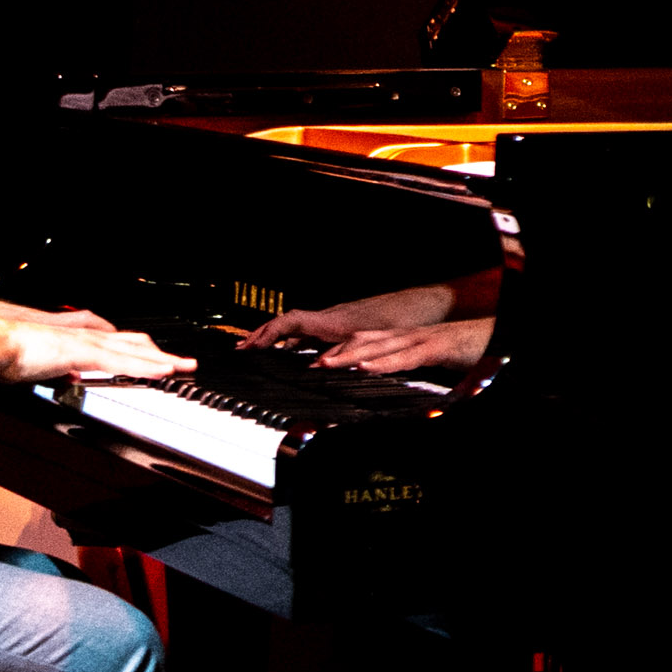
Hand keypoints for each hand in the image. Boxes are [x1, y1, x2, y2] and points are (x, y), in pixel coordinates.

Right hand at [6, 317, 186, 384]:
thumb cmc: (10, 353)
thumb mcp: (42, 366)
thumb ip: (60, 370)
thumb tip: (71, 376)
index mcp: (78, 340)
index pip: (119, 346)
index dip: (141, 353)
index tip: (159, 361)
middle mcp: (87, 337)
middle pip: (135, 345)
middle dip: (161, 354)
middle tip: (184, 364)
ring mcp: (87, 343)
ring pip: (134, 352)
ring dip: (162, 360)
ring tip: (184, 368)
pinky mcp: (82, 352)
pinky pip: (120, 362)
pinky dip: (143, 367)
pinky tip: (161, 372)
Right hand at [249, 284, 460, 347]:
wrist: (429, 303)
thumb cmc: (406, 318)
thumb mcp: (375, 341)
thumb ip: (345, 355)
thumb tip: (316, 368)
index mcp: (333, 321)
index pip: (288, 322)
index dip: (265, 333)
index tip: (247, 346)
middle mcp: (332, 318)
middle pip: (287, 324)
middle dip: (262, 336)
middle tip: (242, 350)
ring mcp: (338, 320)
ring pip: (300, 328)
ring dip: (279, 340)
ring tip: (260, 352)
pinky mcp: (348, 325)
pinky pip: (314, 333)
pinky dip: (300, 342)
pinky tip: (298, 355)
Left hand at [308, 317, 493, 374]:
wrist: (497, 336)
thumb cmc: (468, 348)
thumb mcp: (431, 358)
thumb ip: (409, 364)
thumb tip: (388, 375)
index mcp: (406, 338)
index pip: (367, 341)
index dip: (341, 350)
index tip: (319, 363)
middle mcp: (408, 335)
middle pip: (365, 341)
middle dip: (336, 352)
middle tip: (311, 366)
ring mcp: (421, 340)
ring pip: (380, 346)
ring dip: (351, 356)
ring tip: (327, 365)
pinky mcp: (436, 348)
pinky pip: (405, 356)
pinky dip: (384, 362)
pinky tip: (367, 367)